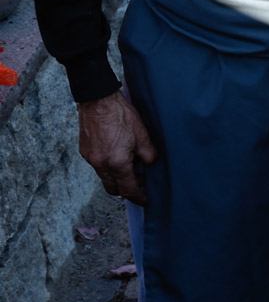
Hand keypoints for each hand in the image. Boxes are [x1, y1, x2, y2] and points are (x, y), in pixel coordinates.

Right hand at [77, 91, 157, 205]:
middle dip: (126, 189)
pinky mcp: (85, 152)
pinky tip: (118, 153)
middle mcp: (101, 165)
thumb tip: (149, 165)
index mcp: (117, 163)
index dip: (138, 197)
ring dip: (117, 176)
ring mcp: (90, 159)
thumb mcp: (142, 134)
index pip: (128, 189)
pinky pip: (98, 166)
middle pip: (113, 189)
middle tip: (139, 181)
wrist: (98, 100)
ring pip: (105, 178)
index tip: (145, 201)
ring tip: (130, 163)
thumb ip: (148, 154)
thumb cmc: (121, 115)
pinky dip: (108, 166)